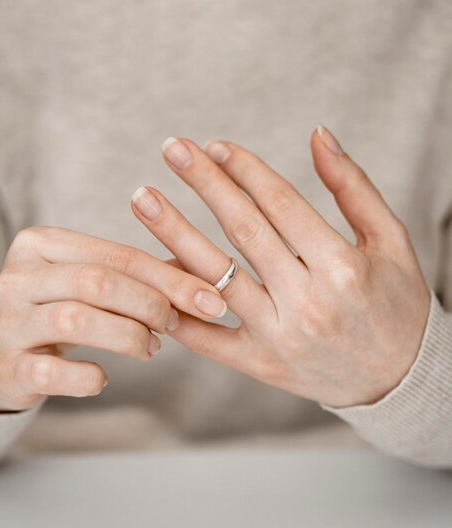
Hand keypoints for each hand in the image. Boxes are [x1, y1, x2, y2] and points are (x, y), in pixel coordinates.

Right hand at [0, 227, 225, 411]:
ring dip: (128, 336)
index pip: (117, 255)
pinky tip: (105, 377)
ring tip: (149, 348)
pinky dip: (90, 377)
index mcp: (41, 244)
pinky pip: (55, 372)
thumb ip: (139, 277)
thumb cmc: (58, 310)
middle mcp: (18, 277)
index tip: (213, 300)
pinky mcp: (8, 367)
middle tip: (174, 324)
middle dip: (150, 305)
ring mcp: (8, 322)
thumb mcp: (90, 283)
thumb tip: (208, 279)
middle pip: (97, 282)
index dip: (171, 279)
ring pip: (76, 320)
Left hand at [131, 127, 430, 407]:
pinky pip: (208, 338)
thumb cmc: (396, 304)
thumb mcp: (390, 241)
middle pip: (244, 231)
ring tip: (143, 199)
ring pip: (216, 278)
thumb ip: (353, 187)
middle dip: (205, 184)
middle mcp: (308, 303)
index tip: (215, 145)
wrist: (399, 379)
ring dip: (174, 234)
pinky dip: (177, 308)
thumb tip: (317, 134)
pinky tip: (150, 275)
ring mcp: (279, 338)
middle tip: (172, 148)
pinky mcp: (260, 364)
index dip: (245, 169)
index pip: (281, 204)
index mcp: (343, 268)